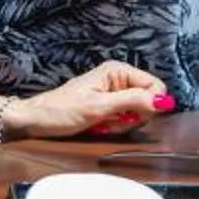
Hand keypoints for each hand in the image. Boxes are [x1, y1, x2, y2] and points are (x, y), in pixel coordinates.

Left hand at [10, 61, 171, 140]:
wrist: (34, 120)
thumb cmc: (61, 112)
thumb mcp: (98, 108)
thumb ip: (133, 101)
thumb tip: (164, 101)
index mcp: (118, 71)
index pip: (155, 86)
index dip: (150, 105)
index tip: (130, 117)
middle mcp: (118, 78)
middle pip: (147, 99)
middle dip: (133, 116)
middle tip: (111, 122)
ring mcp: (113, 91)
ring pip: (137, 111)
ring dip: (123, 124)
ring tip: (102, 125)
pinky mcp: (107, 104)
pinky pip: (124, 117)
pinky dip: (115, 126)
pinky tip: (100, 127)